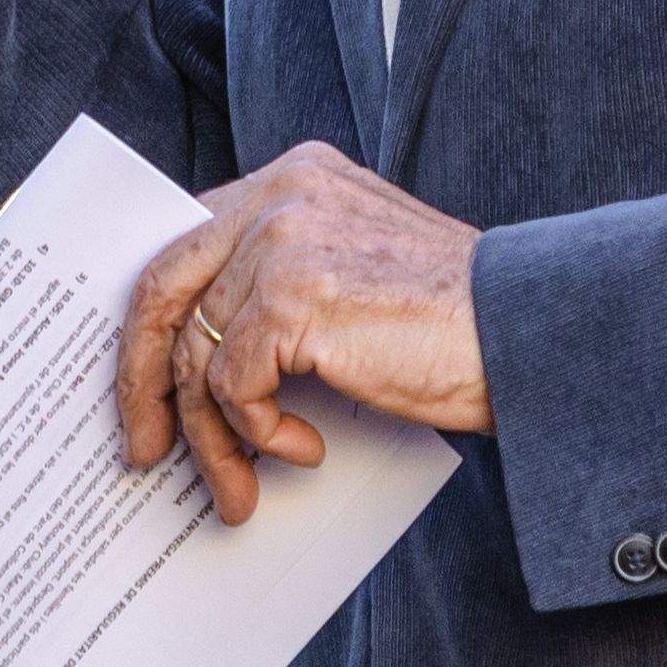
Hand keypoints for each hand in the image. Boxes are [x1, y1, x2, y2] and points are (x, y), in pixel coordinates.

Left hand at [114, 142, 489, 522]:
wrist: (525, 331)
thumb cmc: (451, 320)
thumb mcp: (351, 268)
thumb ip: (281, 276)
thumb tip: (201, 351)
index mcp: (292, 178)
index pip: (185, 242)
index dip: (151, 320)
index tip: (143, 383)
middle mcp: (279, 195)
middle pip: (163, 289)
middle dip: (140, 380)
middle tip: (144, 447)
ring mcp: (283, 242)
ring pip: (195, 355)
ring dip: (211, 438)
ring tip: (238, 488)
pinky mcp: (292, 299)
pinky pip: (232, 386)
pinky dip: (257, 433)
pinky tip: (303, 450)